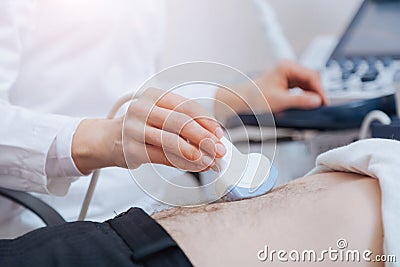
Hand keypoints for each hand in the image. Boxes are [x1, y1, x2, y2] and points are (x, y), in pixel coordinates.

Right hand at [72, 88, 225, 173]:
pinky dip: (183, 164)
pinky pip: (163, 158)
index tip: (219, 134)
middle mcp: (143, 110)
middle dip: (204, 138)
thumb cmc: (138, 126)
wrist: (107, 139)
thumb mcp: (158, 116)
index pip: (186, 106)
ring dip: (196, 153)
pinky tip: (195, 167)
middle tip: (219, 150)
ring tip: (210, 161)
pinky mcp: (132, 150)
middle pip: (180, 123)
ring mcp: (135, 130)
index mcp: (153, 96)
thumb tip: (212, 139)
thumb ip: (182, 123)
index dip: (206, 121)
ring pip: (172, 142)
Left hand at [254, 60, 327, 111]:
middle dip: (317, 92)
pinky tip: (308, 103)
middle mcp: (288, 67)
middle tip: (321, 106)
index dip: (320, 90)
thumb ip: (299, 101)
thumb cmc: (255, 97)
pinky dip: (307, 94)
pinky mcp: (287, 81)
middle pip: (311, 78)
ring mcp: (288, 73)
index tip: (324, 102)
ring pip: (308, 82)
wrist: (243, 100)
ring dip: (313, 94)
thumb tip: (316, 101)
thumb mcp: (279, 101)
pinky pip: (302, 86)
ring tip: (315, 106)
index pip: (311, 76)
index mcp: (286, 67)